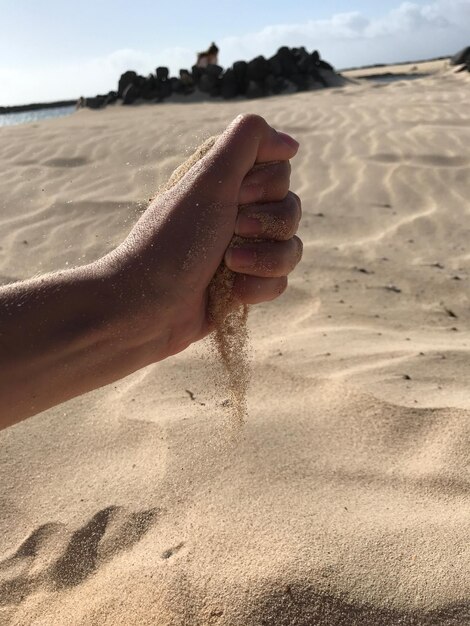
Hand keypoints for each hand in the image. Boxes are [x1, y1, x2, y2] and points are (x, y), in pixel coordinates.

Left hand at [107, 114, 301, 361]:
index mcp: (224, 183)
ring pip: (291, 247)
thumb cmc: (175, 241)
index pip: (279, 168)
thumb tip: (289, 142)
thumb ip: (247, 142)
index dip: (265, 185)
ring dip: (265, 258)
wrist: (149, 306)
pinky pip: (280, 280)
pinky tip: (234, 292)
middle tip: (231, 231)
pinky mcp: (245, 284)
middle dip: (265, 223)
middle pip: (290, 208)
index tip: (237, 195)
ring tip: (231, 265)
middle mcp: (235, 213)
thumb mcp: (209, 179)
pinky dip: (260, 286)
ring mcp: (243, 251)